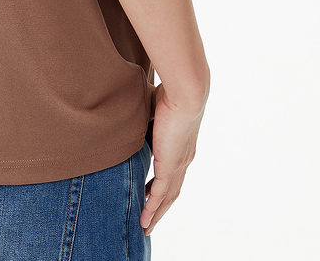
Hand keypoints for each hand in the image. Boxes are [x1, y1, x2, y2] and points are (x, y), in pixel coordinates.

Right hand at [140, 82, 205, 234]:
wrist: (185, 93)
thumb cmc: (172, 93)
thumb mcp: (155, 108)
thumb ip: (146, 114)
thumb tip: (133, 108)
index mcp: (182, 147)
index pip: (172, 172)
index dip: (164, 186)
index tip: (152, 193)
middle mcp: (183, 160)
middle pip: (172, 191)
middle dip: (161, 207)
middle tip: (149, 219)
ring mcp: (178, 165)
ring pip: (166, 198)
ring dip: (156, 214)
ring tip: (146, 227)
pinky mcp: (170, 166)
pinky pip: (159, 194)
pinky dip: (152, 209)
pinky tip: (144, 221)